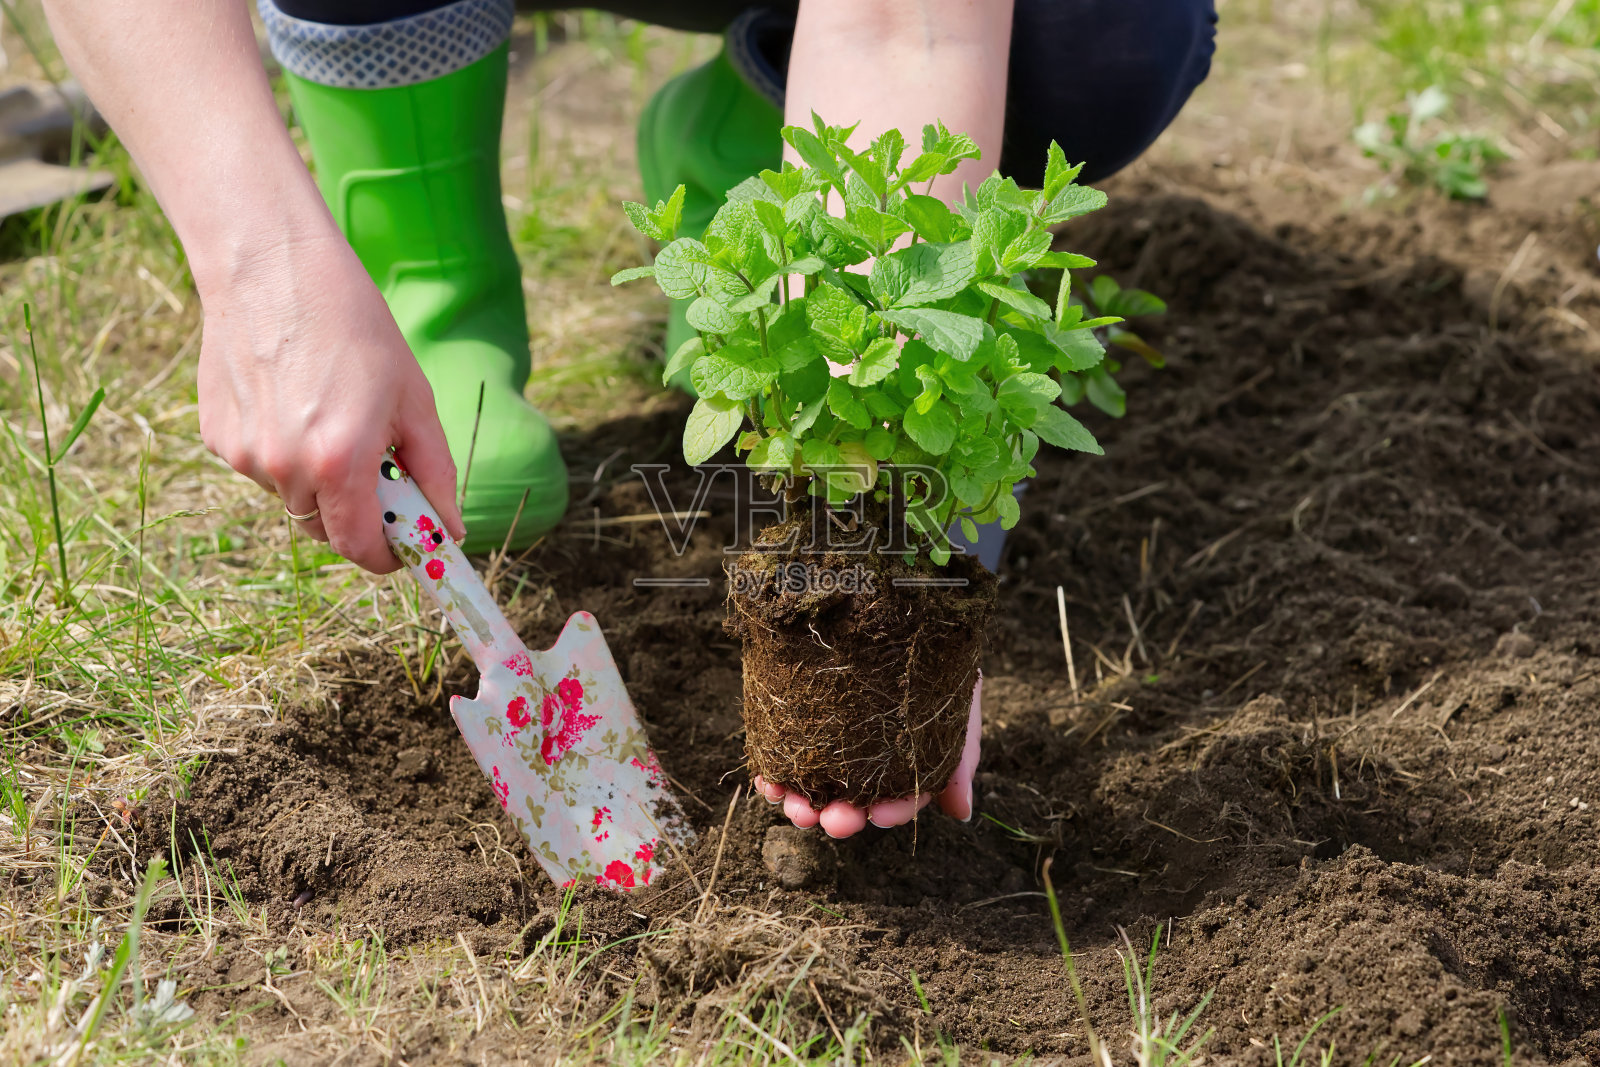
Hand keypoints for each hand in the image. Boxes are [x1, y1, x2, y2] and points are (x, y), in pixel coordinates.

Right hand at [196, 227, 464, 571]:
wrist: (272, 266)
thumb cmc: (356, 327)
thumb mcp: (415, 401)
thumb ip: (435, 474)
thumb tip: (450, 530)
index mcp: (339, 463)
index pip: (360, 548)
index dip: (386, 556)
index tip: (403, 547)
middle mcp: (284, 467)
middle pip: (325, 529)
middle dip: (356, 514)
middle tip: (376, 469)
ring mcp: (243, 455)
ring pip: (292, 498)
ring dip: (317, 480)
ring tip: (329, 412)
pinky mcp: (217, 436)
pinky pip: (261, 467)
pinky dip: (283, 452)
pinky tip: (291, 399)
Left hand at [754, 673, 981, 837]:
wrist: (908, 607)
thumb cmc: (937, 663)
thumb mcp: (959, 705)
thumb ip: (960, 758)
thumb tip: (962, 814)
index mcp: (905, 763)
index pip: (901, 797)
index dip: (892, 811)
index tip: (880, 815)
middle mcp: (866, 759)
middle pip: (852, 798)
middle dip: (840, 816)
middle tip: (832, 822)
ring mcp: (832, 740)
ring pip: (815, 783)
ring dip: (802, 802)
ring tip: (793, 807)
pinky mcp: (802, 717)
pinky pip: (784, 752)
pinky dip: (774, 772)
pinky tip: (768, 781)